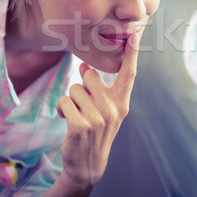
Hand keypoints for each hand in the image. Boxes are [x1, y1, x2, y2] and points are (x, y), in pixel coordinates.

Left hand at [55, 32, 140, 190]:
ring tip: (76, 114)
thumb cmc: (96, 131)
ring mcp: (98, 118)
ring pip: (75, 88)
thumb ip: (99, 89)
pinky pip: (65, 101)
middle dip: (82, 85)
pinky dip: (61, 108)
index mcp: (122, 102)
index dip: (132, 52)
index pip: (129, 73)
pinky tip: (65, 118)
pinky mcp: (80, 126)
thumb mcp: (105, 110)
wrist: (87, 164)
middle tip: (84, 103)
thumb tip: (85, 66)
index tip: (136, 32)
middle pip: (91, 75)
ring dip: (70, 99)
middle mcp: (114, 109)